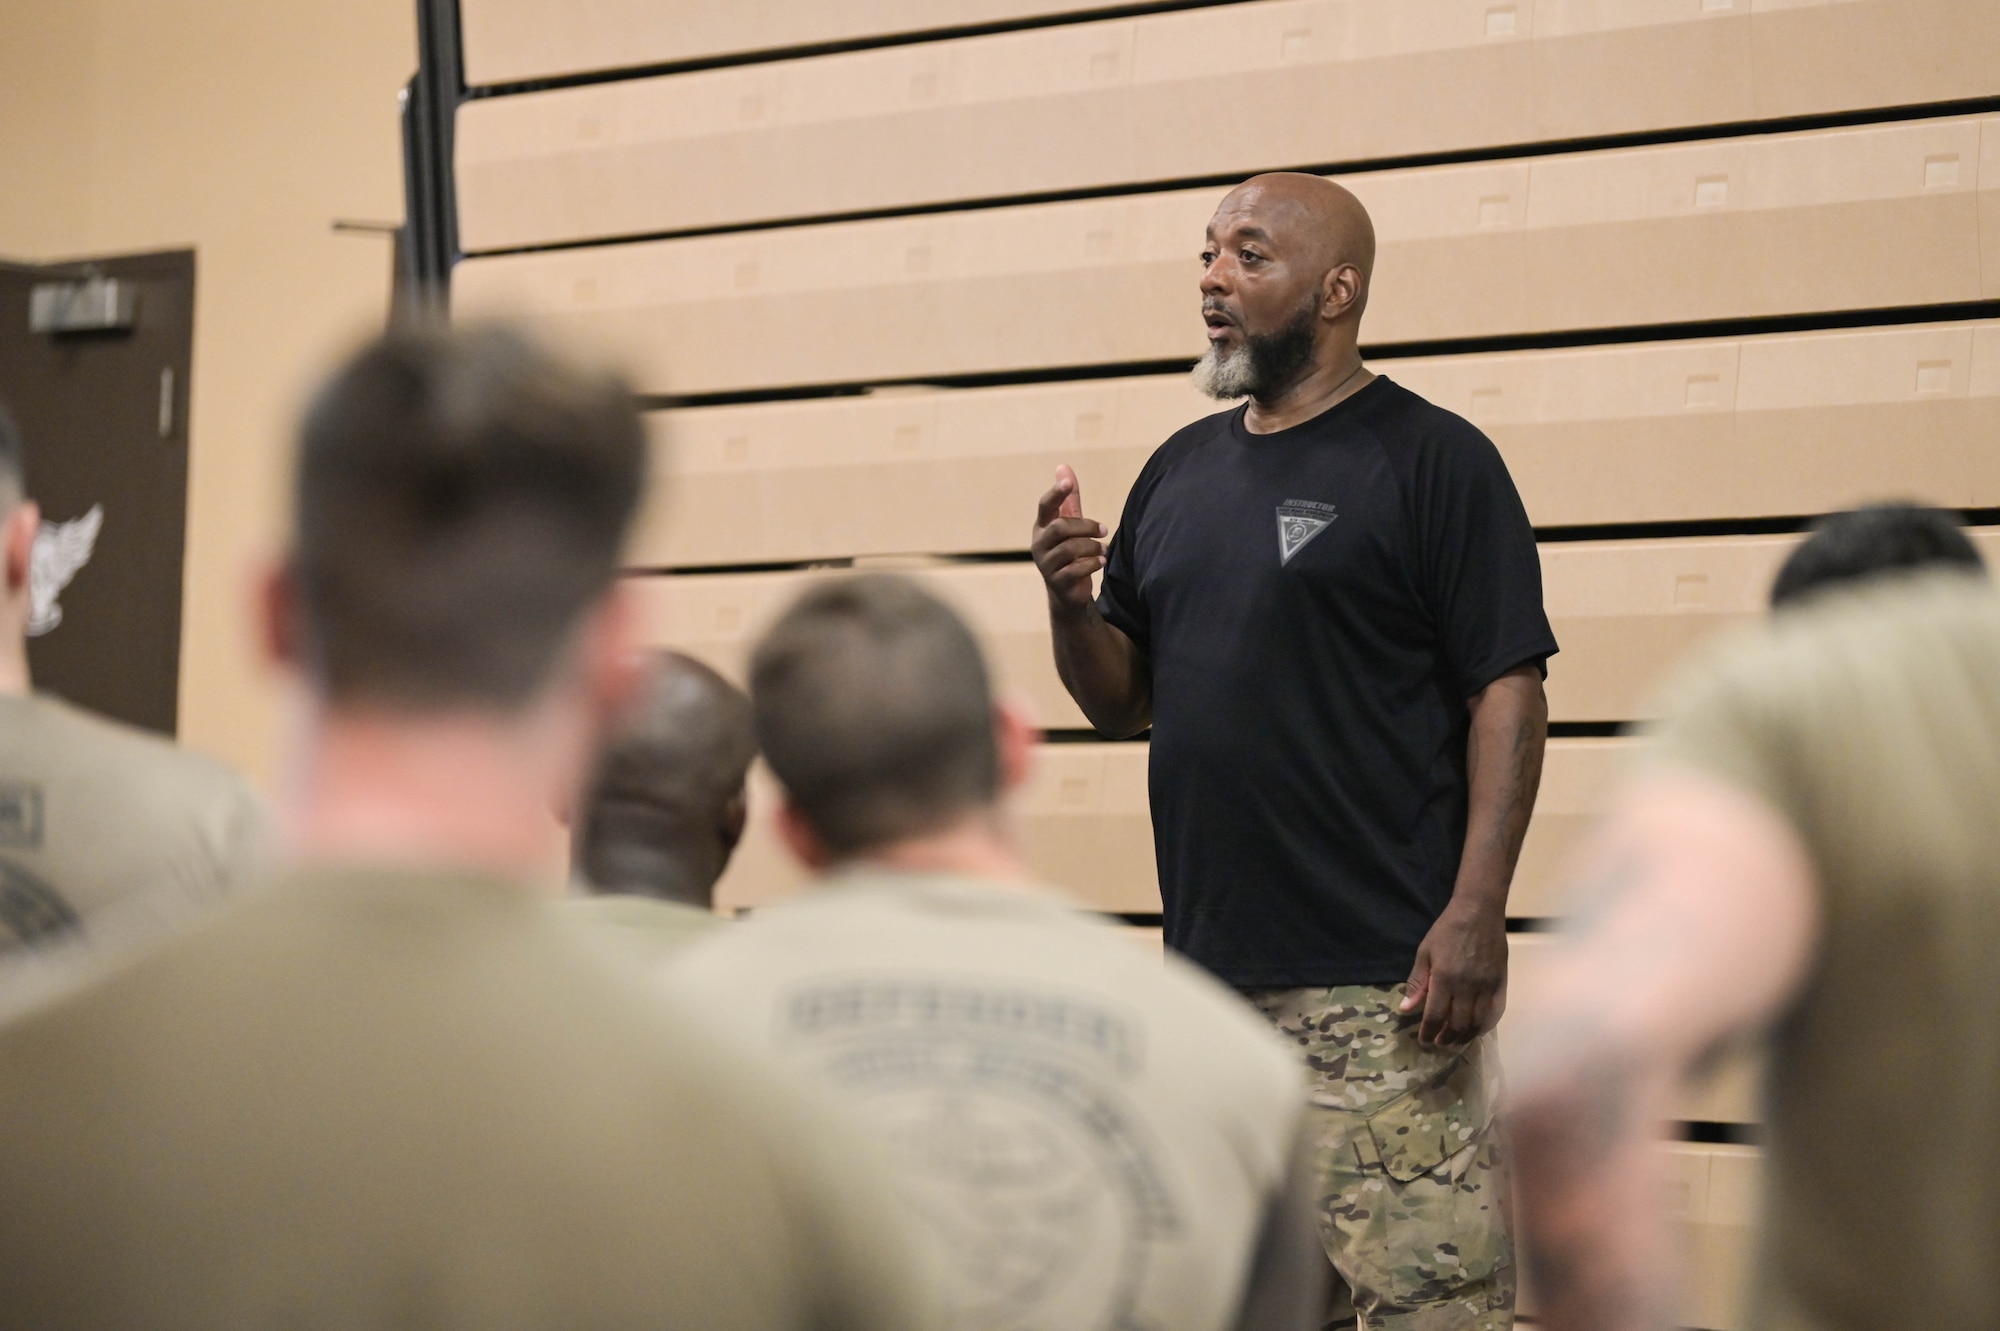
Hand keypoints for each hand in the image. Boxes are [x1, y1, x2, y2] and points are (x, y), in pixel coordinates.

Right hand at [1032, 464, 1106, 611]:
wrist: (1067, 591)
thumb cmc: (1069, 552)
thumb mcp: (1070, 523)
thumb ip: (1068, 498)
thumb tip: (1063, 467)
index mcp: (1042, 527)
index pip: (1045, 506)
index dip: (1056, 493)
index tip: (1068, 483)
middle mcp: (1039, 544)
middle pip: (1060, 527)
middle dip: (1086, 527)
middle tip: (1104, 530)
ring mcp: (1046, 564)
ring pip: (1069, 549)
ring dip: (1092, 547)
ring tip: (1104, 550)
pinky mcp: (1057, 582)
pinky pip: (1074, 569)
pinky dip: (1092, 564)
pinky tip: (1101, 562)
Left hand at [1401, 899, 1507, 1047]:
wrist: (1479, 912)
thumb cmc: (1447, 930)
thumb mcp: (1425, 953)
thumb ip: (1417, 982)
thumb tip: (1406, 1009)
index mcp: (1444, 979)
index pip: (1435, 1016)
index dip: (1428, 1033)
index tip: (1424, 1041)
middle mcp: (1467, 987)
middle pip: (1457, 1025)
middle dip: (1447, 1039)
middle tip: (1440, 1043)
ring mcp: (1487, 986)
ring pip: (1477, 1023)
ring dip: (1466, 1036)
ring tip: (1456, 1040)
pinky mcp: (1501, 983)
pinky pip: (1496, 1012)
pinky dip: (1486, 1026)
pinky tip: (1478, 1029)